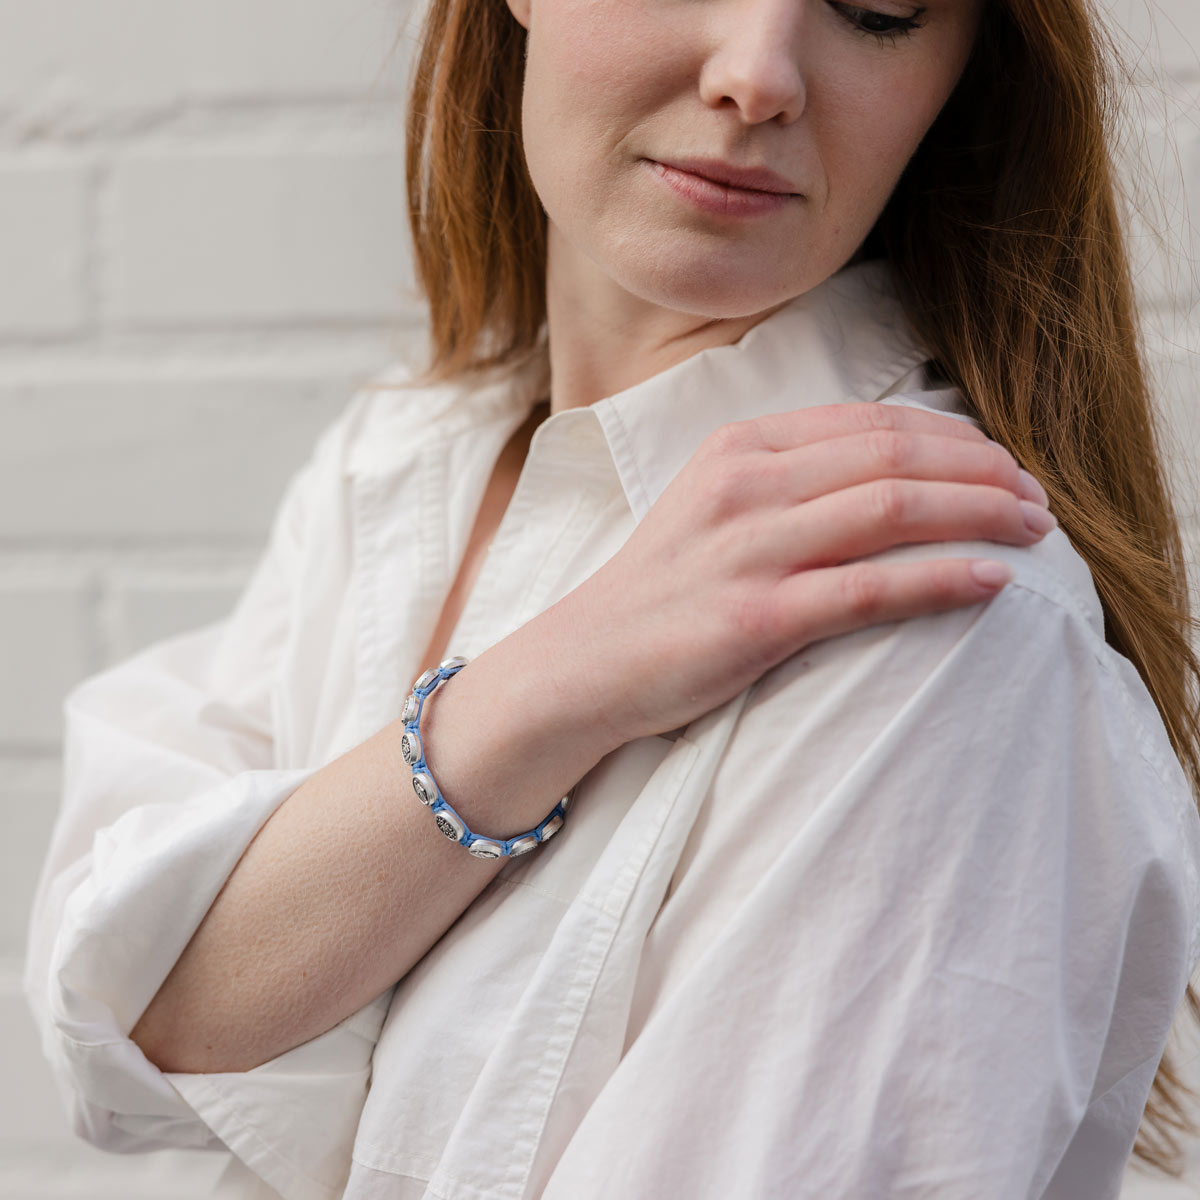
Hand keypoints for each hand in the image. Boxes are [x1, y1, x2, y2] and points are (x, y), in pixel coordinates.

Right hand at [559, 402, 1054, 745]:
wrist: (583, 663)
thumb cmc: (659, 590)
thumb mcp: (713, 506)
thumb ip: (787, 479)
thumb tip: (886, 474)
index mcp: (738, 448)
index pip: (870, 422)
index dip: (953, 437)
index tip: (1000, 462)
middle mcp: (745, 485)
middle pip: (893, 456)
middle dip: (983, 471)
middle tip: (1036, 498)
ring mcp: (748, 550)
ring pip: (891, 509)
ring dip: (979, 513)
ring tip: (1032, 529)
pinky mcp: (755, 618)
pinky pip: (870, 590)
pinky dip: (941, 579)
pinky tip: (992, 581)